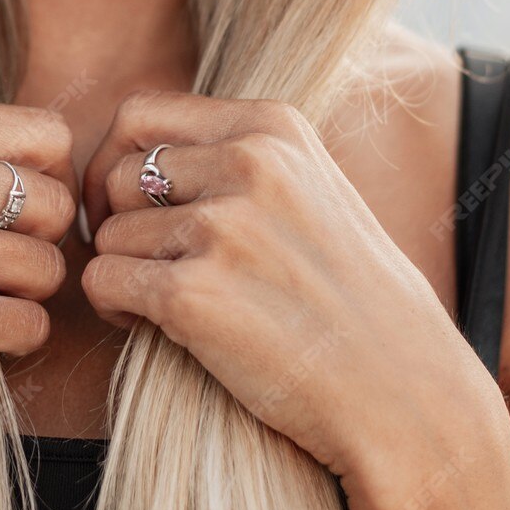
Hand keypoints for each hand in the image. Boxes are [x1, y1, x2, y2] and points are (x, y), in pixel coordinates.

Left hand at [79, 92, 498, 500]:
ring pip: (107, 233)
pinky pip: (103, 281)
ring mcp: (222, 227)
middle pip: (115, 172)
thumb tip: (136, 153)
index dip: (114, 158)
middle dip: (112, 221)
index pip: (140, 114)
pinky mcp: (195, 294)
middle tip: (140, 262)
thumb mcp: (311, 190)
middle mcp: (248, 162)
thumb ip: (238, 159)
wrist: (406, 395)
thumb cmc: (357, 303)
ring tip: (169, 303)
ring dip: (122, 270)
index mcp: (274, 127)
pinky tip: (154, 328)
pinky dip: (114, 309)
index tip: (124, 204)